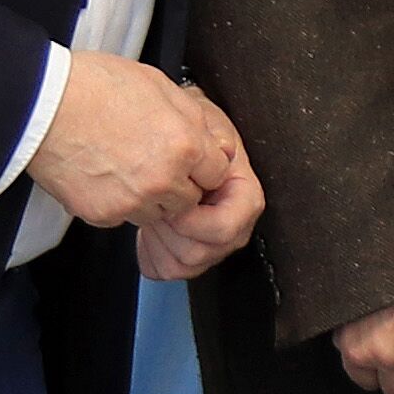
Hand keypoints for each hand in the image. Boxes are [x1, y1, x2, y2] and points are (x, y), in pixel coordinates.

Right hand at [34, 51, 247, 236]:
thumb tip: (215, 143)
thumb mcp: (161, 87)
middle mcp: (163, 179)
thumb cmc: (95, 87)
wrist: (41, 106)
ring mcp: (132, 201)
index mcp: (185, 145)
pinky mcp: (102, 214)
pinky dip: (119, 202)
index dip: (203, 164)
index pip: (218, 174)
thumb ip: (194, 121)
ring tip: (127, 165)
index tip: (190, 159)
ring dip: (150, 197)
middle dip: (180, 184)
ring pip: (158, 213)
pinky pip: (123, 217)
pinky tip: (105, 174)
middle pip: (190, 199)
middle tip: (154, 161)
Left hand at [133, 104, 264, 281]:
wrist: (174, 142)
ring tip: (152, 215)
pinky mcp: (190, 254)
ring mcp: (213, 244)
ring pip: (184, 266)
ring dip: (159, 241)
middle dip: (171, 233)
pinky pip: (167, 271)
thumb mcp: (203, 122)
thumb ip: (213, 138)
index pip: (225, 228)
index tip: (172, 206)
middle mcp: (236, 225)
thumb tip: (222, 152)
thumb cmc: (191, 133)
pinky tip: (148, 233)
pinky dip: (150, 255)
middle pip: (203, 253)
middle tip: (156, 208)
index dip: (193, 222)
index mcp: (245, 196)